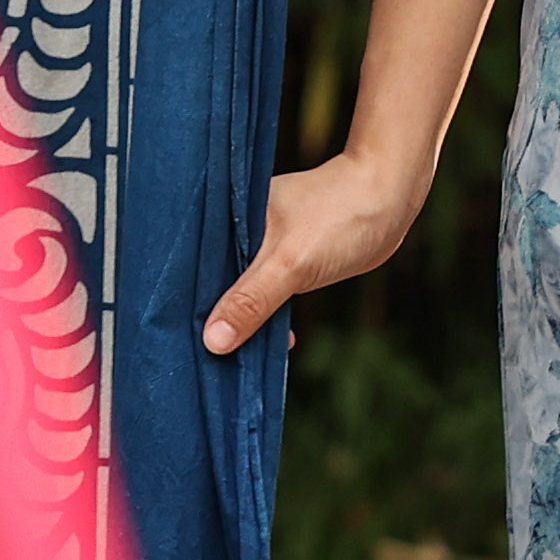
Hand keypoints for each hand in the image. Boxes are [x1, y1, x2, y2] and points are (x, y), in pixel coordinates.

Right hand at [201, 147, 428, 355]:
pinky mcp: (286, 259)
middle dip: (207, 316)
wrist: (389, 201)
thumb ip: (251, 301)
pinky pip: (263, 292)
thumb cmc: (339, 218)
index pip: (191, 263)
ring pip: (240, 289)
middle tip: (193, 357)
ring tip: (224, 357)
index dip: (179, 298)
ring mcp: (264, 244)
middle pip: (213, 280)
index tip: (169, 336)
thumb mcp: (290, 265)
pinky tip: (262, 341)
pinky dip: (263, 314)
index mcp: (229, 217)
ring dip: (238, 319)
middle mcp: (240, 229)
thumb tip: (212, 341)